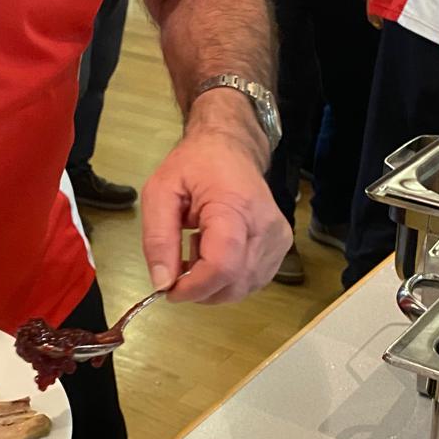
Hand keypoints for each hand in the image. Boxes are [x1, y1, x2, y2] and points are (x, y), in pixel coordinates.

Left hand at [141, 103, 290, 304]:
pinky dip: (227, 279)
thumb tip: (162, 284)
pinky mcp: (281, 248)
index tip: (168, 290)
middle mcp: (267, 228)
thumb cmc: (195, 165)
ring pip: (242, 288)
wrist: (232, 148)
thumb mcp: (160, 192)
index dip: (194, 288)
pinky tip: (215, 252)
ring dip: (212, 282)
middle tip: (178, 261)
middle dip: (199, 287)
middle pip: (233, 284)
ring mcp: (279, 240)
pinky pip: (250, 281)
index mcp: (235, 207)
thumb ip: (157, 239)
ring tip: (199, 246)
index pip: (222, 266)